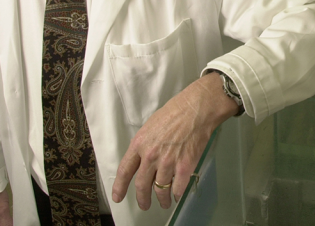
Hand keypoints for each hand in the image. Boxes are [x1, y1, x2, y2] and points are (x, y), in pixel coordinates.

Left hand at [112, 73, 238, 209]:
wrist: (197, 108)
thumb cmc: (176, 111)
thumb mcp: (151, 126)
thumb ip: (144, 144)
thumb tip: (144, 159)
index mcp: (139, 143)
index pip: (125, 170)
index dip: (120, 187)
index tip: (118, 197)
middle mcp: (150, 156)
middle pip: (142, 185)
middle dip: (142, 199)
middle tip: (144, 205)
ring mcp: (167, 163)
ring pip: (160, 190)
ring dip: (161, 200)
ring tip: (164, 203)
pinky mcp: (184, 166)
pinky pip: (177, 188)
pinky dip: (176, 194)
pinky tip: (176, 195)